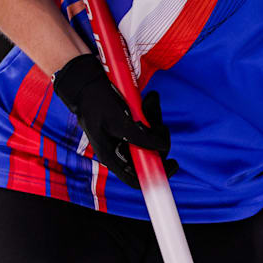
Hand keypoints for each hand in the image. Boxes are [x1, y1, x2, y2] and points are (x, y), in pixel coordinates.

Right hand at [52, 54, 177, 187]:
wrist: (88, 84)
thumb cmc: (97, 103)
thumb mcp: (117, 122)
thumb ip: (138, 138)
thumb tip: (160, 148)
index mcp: (111, 156)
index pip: (136, 179)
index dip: (157, 175)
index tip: (174, 163)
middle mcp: (119, 150)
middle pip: (150, 155)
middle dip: (159, 138)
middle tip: (159, 123)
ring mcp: (125, 138)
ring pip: (151, 137)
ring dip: (156, 120)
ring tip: (150, 102)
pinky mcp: (130, 125)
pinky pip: (148, 123)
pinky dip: (152, 112)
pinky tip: (150, 99)